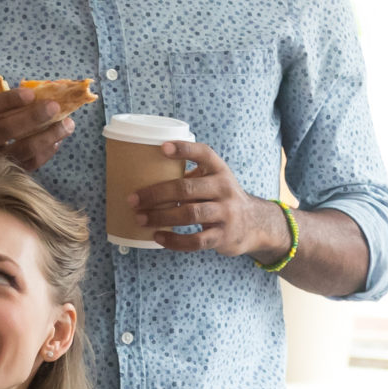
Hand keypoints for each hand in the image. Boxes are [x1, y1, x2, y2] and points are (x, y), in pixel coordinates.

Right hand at [0, 87, 75, 170]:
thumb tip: (39, 94)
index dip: (8, 100)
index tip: (31, 94)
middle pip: (6, 130)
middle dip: (33, 116)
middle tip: (55, 106)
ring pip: (23, 149)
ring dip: (48, 135)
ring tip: (67, 124)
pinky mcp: (5, 177)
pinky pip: (31, 164)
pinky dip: (47, 152)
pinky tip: (57, 140)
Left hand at [133, 141, 284, 259]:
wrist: (254, 224)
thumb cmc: (221, 198)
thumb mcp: (214, 180)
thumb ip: (189, 176)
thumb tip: (144, 175)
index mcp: (219, 170)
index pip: (203, 153)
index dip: (184, 149)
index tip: (162, 148)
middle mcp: (224, 189)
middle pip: (186, 189)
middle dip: (156, 194)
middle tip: (133, 199)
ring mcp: (225, 213)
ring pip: (189, 214)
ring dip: (160, 216)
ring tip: (140, 218)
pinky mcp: (222, 236)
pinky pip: (195, 240)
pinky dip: (174, 241)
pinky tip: (158, 237)